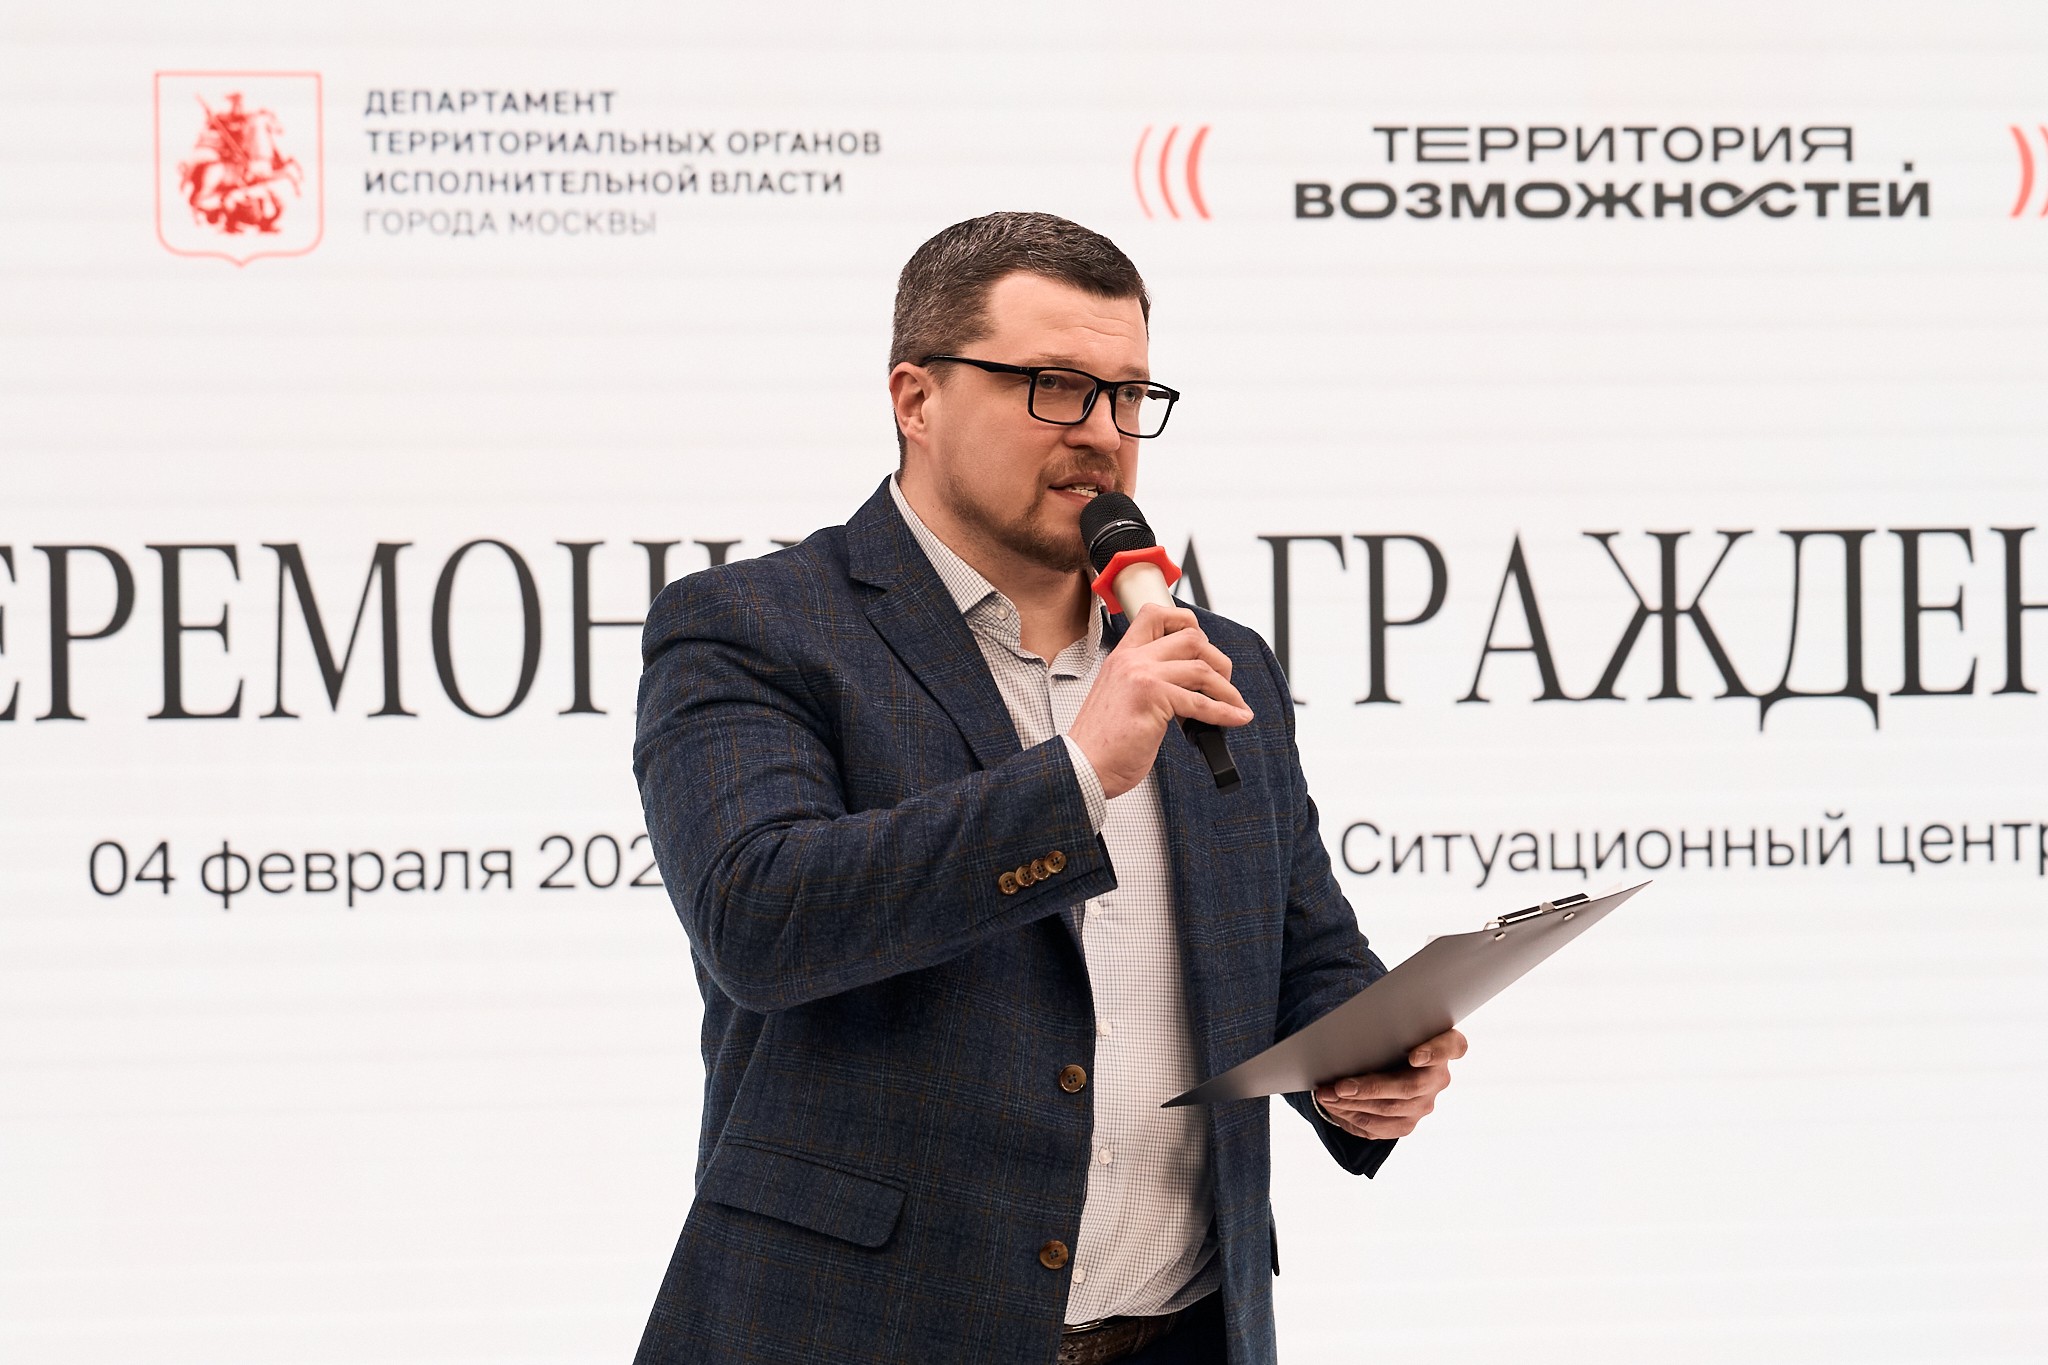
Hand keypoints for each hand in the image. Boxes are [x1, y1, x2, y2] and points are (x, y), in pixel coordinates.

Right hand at [1068, 603, 1253, 799]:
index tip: (1202, 647)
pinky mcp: (1152, 698)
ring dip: (1227, 689)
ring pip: (1201, 667)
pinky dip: (1225, 712)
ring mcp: (1141, 676)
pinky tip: (1234, 719)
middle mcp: (1131, 660)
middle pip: (1190, 637)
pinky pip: (1201, 701)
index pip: (1155, 615)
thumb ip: (1147, 682)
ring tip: (1234, 706)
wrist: (1083, 766)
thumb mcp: (1121, 698)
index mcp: (1122, 656)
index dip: (1186, 623)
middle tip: (1223, 684)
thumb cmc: (1102, 742)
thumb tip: (1188, 685)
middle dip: (1217, 660)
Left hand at [1311, 1028, 1467, 1140]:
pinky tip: (1333, 1106)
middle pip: (1410, 1087)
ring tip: (1326, 1095)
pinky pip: (1381, 1127)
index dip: (1434, 1052)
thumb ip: (1384, 1027)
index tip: (1415, 1057)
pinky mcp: (1408, 1122)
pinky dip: (1353, 1116)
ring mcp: (1425, 1103)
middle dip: (1371, 1088)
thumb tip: (1345, 1034)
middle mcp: (1439, 1077)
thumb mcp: (1389, 1026)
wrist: (1385, 1063)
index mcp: (1444, 1045)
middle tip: (1340, 1086)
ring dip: (1354, 1104)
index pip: (1452, 1046)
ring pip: (1391, 1110)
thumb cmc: (1387, 1036)